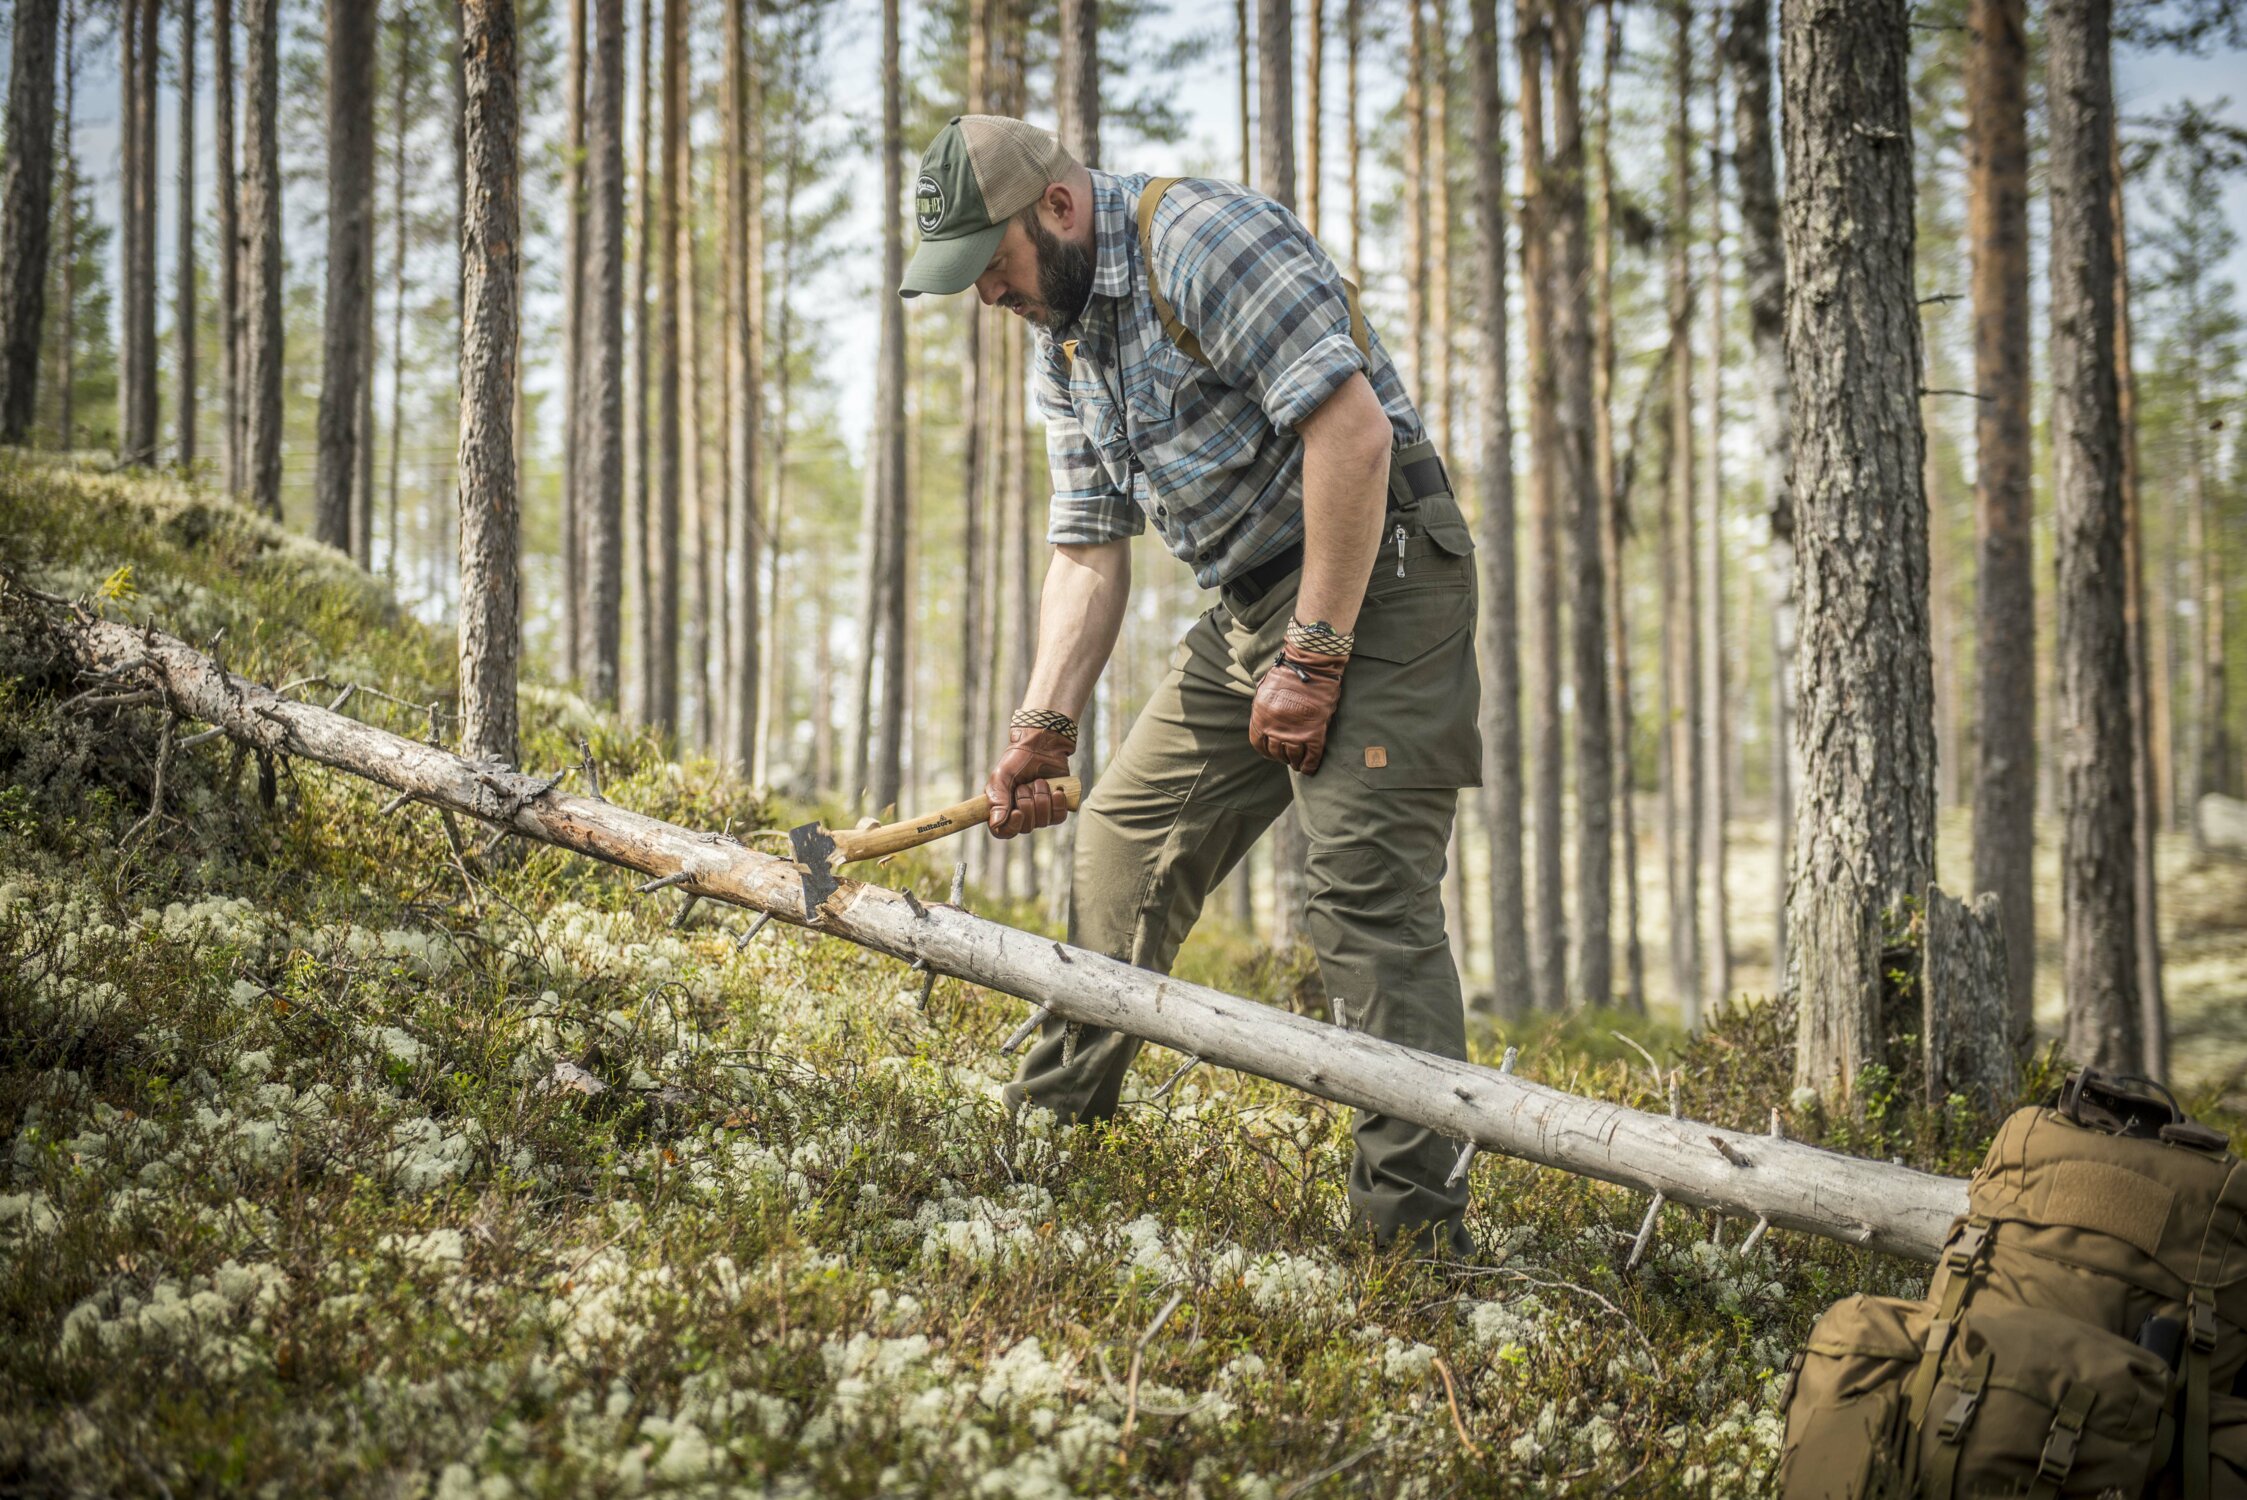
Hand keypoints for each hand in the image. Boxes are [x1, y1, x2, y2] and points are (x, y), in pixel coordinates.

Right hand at [985, 727, 1074, 837]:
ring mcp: (1040, 812)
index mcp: (1003, 809)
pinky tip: (1056, 790)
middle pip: (1026, 828)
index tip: (1017, 812)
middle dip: (1027, 804)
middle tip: (1025, 785)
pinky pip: (1059, 817)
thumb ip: (997, 799)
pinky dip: (1058, 803)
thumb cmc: (1018, 760)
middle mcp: (1021, 814)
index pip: (1004, 832)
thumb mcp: (1002, 776)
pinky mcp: (1056, 808)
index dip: (1011, 827)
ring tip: (1040, 782)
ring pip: (1043, 822)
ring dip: (1042, 799)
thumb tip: (996, 824)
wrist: (1042, 746)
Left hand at [1250, 648, 1347, 773]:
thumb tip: (1266, 724)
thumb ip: (1264, 709)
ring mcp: (1295, 732)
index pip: (1258, 744)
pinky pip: (1311, 755)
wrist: (1311, 666)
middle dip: (1281, 757)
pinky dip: (1311, 764)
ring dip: (1295, 762)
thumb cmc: (1288, 674)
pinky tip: (1310, 768)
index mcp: (1261, 717)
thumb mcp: (1266, 691)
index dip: (1266, 752)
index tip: (1272, 754)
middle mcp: (1275, 728)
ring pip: (1293, 756)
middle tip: (1287, 758)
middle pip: (1276, 752)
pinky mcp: (1314, 731)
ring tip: (1298, 764)